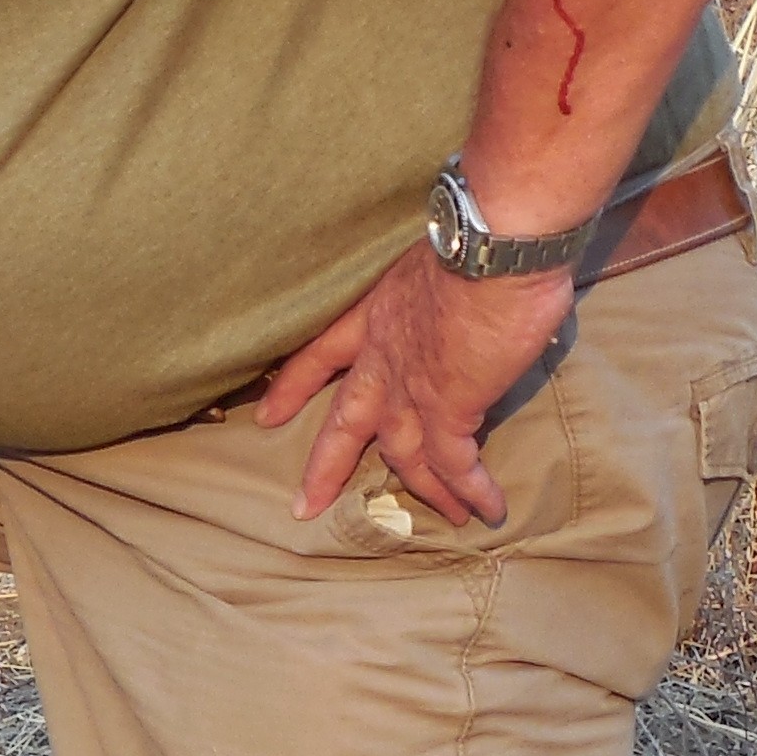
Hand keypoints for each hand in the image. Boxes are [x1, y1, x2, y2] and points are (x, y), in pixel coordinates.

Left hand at [254, 246, 574, 527]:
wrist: (488, 244)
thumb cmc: (468, 238)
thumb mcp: (427, 262)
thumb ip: (431, 289)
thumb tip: (461, 299)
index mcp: (374, 315)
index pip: (319, 354)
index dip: (293, 386)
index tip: (268, 413)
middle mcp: (384, 355)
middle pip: (345, 421)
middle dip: (325, 465)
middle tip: (305, 504)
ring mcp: (413, 387)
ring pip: (403, 453)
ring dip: (422, 488)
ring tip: (440, 517)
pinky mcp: (451, 408)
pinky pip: (456, 463)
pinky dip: (469, 490)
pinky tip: (485, 511)